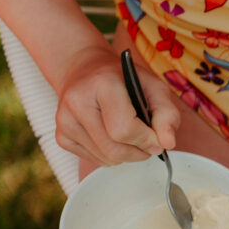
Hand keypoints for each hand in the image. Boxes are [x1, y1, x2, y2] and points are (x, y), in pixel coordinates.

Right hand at [55, 44, 179, 164]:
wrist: (86, 69)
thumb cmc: (123, 79)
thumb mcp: (154, 87)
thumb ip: (167, 114)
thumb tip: (168, 143)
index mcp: (102, 84)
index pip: (124, 130)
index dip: (146, 140)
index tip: (158, 138)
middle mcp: (77, 102)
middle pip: (114, 149)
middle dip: (139, 152)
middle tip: (148, 141)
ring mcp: (65, 120)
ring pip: (105, 158)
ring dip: (127, 155)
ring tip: (132, 136)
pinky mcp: (61, 135)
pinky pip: (94, 159)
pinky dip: (110, 155)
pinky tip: (112, 137)